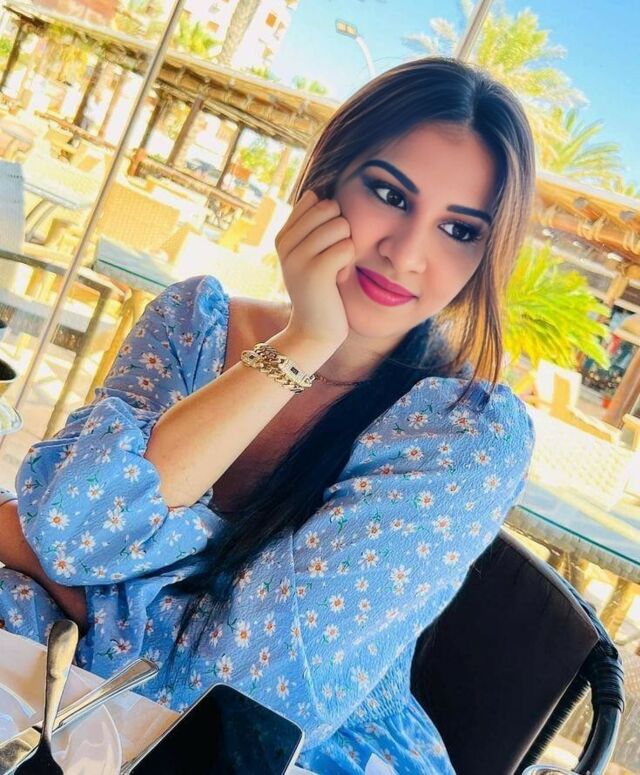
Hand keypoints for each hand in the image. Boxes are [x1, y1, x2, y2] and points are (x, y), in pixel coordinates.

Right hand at [275, 190, 354, 347]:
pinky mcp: (314, 271)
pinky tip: (339, 279)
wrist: (313, 331)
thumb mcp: (309, 255)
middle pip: (330, 208)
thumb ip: (311, 226)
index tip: (324, 248)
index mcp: (283, 236)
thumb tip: (316, 192)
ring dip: (347, 248)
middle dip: (341, 231)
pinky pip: (346, 247)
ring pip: (341, 225)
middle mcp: (286, 243)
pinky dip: (349, 263)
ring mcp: (297, 257)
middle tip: (333, 259)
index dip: (330, 219)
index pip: (314, 199)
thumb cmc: (320, 292)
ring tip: (335, 269)